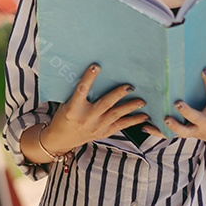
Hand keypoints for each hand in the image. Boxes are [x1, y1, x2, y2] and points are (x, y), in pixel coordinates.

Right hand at [40, 63, 162, 154]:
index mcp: (73, 108)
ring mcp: (95, 127)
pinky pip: (120, 126)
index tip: (96, 66)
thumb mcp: (67, 103)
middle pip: (105, 104)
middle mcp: (85, 118)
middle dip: (118, 94)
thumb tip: (95, 76)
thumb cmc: (64, 116)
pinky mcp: (102, 133)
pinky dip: (132, 121)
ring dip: (130, 107)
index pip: (82, 90)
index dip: (89, 78)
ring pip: (116, 115)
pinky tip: (143, 116)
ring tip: (142, 101)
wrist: (62, 138)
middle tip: (130, 86)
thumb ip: (79, 94)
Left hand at [163, 68, 205, 151]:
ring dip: (173, 126)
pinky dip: (159, 132)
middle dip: (186, 111)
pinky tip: (145, 127)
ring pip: (183, 131)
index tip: (205, 71)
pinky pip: (173, 135)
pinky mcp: (190, 134)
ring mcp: (197, 130)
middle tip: (177, 103)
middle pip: (195, 118)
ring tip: (164, 118)